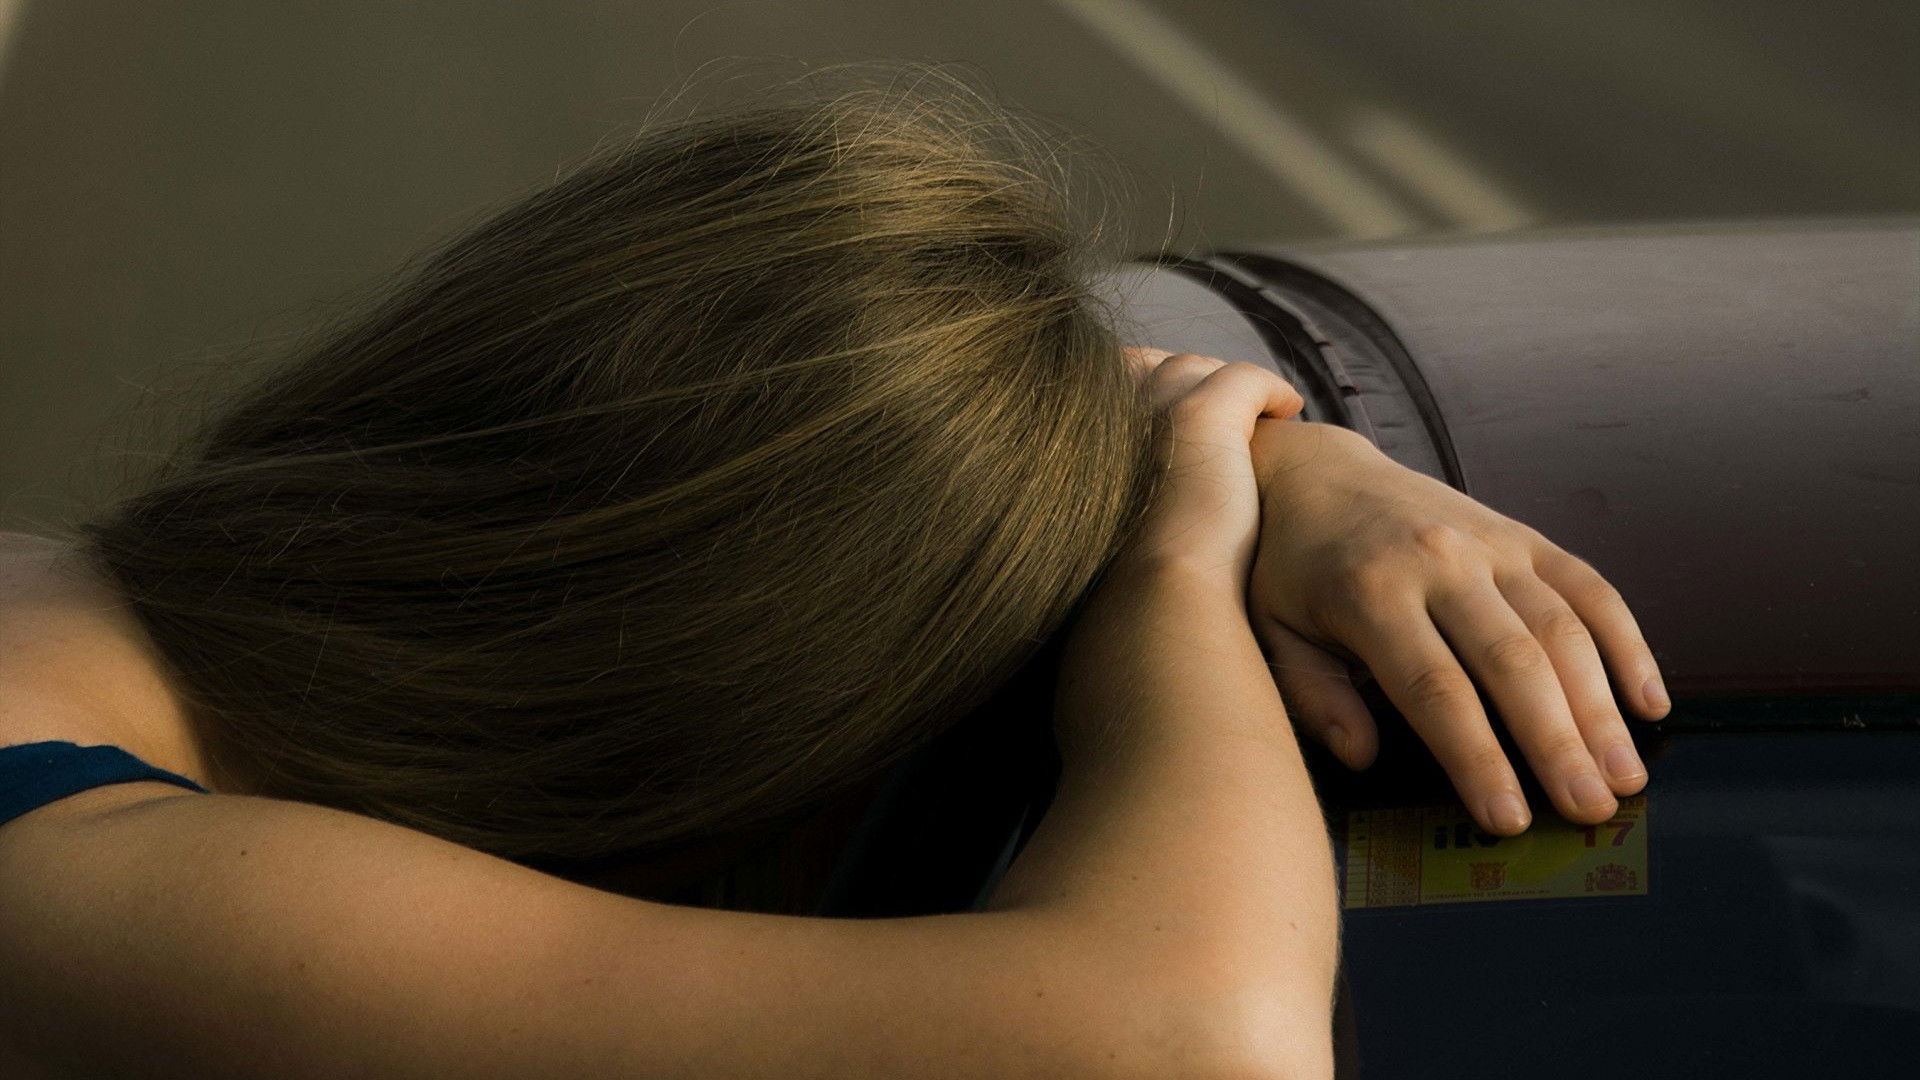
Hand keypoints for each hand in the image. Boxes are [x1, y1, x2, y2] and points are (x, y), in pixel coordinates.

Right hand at [1106, 349, 1303, 588]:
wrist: (1160, 593)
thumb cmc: (1144, 581)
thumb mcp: (1123, 526)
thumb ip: (1134, 494)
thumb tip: (1153, 495)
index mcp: (1087, 442)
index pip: (1120, 386)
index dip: (1153, 390)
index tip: (1183, 411)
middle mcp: (1113, 416)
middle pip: (1155, 369)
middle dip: (1191, 380)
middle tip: (1228, 402)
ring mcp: (1154, 410)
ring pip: (1194, 369)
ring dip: (1227, 384)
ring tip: (1259, 407)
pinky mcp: (1201, 415)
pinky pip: (1246, 379)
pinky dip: (1271, 389)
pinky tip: (1290, 408)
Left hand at [1243, 418, 1669, 834]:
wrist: (1313, 473)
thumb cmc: (1286, 568)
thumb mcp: (1271, 630)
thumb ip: (1311, 696)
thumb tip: (1361, 756)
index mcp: (1368, 593)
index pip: (1434, 690)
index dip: (1477, 759)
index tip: (1509, 820)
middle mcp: (1438, 562)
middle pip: (1513, 663)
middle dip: (1557, 745)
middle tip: (1590, 813)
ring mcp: (1488, 543)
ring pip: (1562, 629)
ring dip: (1601, 708)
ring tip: (1625, 777)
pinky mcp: (1522, 534)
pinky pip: (1589, 587)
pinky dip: (1628, 643)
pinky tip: (1650, 702)